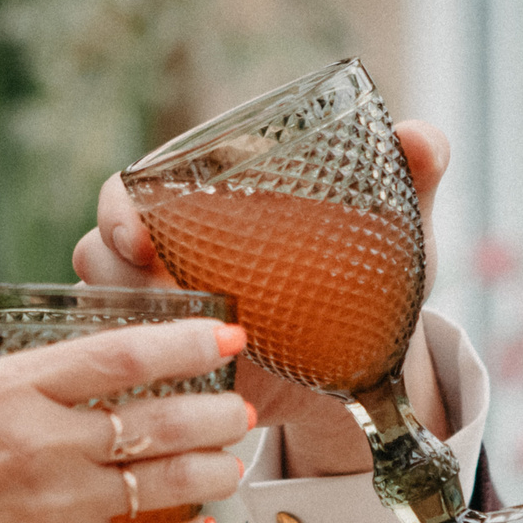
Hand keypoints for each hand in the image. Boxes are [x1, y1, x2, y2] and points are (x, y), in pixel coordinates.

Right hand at [0, 319, 252, 522]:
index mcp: (6, 387)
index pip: (119, 353)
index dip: (184, 341)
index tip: (222, 334)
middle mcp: (42, 438)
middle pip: (159, 418)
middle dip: (215, 413)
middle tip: (240, 410)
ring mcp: (57, 500)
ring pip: (165, 481)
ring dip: (212, 472)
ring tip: (234, 465)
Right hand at [73, 121, 454, 475]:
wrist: (368, 368)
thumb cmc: (371, 283)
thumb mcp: (393, 234)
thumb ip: (410, 177)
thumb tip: (421, 138)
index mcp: (207, 204)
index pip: (131, 190)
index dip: (120, 209)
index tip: (140, 237)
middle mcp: (171, 255)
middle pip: (101, 248)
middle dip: (109, 269)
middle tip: (154, 295)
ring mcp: (168, 312)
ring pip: (106, 306)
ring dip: (126, 322)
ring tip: (180, 343)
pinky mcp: (175, 365)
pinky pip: (126, 364)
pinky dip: (135, 373)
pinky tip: (174, 384)